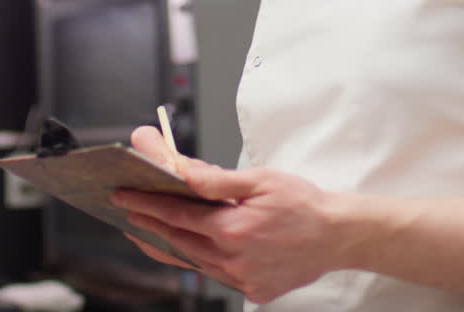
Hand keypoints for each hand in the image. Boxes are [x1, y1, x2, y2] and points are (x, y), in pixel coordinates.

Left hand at [116, 128, 341, 303]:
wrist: (339, 236)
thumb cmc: (303, 203)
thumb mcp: (260, 180)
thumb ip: (217, 179)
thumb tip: (183, 173)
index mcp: (233, 229)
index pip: (177, 216)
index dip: (147, 205)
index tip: (123, 197)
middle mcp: (234, 259)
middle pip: (179, 242)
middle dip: (149, 226)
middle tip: (128, 212)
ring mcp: (243, 278)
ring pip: (195, 261)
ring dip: (169, 245)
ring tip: (148, 230)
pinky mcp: (254, 290)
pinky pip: (217, 274)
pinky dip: (200, 260)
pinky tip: (191, 247)